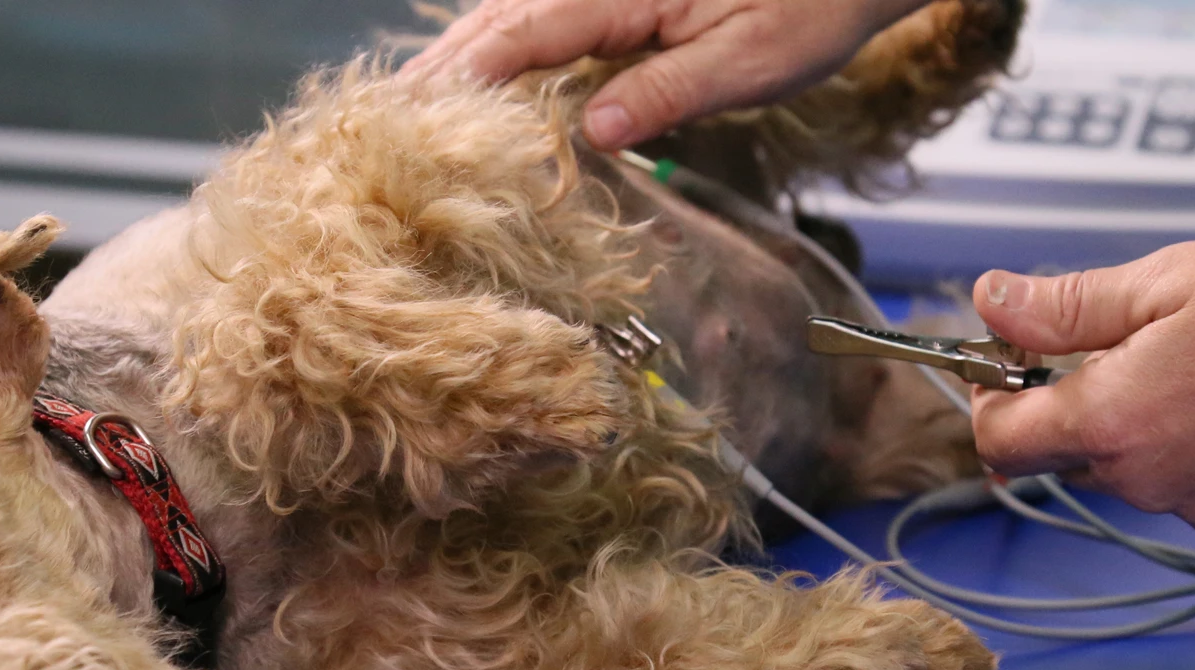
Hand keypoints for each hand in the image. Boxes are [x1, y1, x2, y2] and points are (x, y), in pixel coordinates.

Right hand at [404, 0, 930, 149]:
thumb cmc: (811, 5)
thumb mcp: (751, 62)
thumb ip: (670, 93)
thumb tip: (594, 133)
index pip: (524, 35)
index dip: (464, 78)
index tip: (411, 116)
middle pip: (500, 19)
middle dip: (441, 69)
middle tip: (383, 120)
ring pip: (512, 12)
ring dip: (462, 56)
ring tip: (410, 103)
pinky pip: (541, 12)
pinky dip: (502, 44)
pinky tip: (479, 74)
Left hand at [968, 240, 1194, 541]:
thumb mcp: (1168, 280)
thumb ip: (1066, 306)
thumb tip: (989, 302)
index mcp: (1109, 422)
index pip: (1001, 440)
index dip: (991, 399)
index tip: (1007, 363)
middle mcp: (1144, 482)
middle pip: (1068, 454)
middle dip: (1078, 403)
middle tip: (1131, 340)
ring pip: (1133, 469)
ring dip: (1143, 425)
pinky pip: (1191, 487)